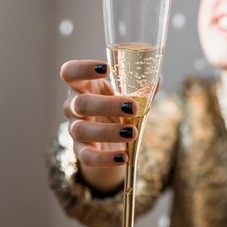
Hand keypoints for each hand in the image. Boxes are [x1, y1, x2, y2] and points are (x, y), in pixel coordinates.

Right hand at [60, 60, 137, 190]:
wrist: (109, 137)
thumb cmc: (116, 106)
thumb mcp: (125, 94)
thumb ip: (140, 89)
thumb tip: (157, 80)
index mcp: (82, 86)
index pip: (70, 72)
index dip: (83, 68)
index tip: (106, 68)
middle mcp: (73, 106)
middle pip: (80, 103)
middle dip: (107, 105)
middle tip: (133, 107)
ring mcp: (74, 128)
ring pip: (81, 130)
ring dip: (108, 131)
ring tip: (132, 133)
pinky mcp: (80, 150)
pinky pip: (86, 156)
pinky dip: (104, 158)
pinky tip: (123, 156)